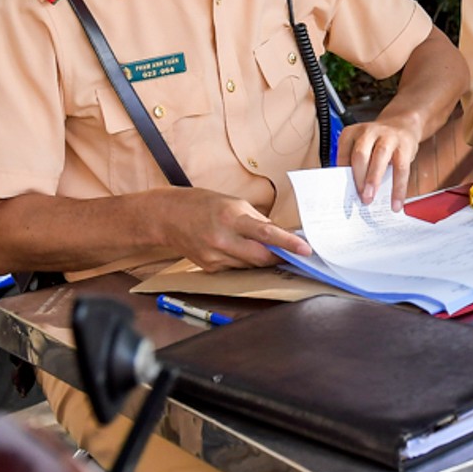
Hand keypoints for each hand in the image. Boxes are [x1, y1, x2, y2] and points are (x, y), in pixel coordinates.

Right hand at [151, 187, 309, 271]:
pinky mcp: (210, 267)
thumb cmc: (202, 204)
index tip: (305, 249)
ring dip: (261, 259)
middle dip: (278, 257)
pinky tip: (240, 250)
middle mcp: (223, 240)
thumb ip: (257, 219)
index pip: (267, 233)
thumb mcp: (234, 202)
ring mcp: (215, 257)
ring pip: (250, 266)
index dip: (288, 243)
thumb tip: (278, 233)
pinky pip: (236, 268)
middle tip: (291, 253)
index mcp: (232, 218)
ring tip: (262, 247)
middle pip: (261, 257)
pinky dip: (244, 261)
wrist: (167, 216)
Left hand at [347, 115, 424, 209]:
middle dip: (359, 178)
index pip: (343, 152)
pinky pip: (401, 168)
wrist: (402, 125)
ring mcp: (388, 137)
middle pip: (360, 154)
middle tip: (358, 197)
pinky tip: (396, 202)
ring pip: (380, 157)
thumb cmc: (377, 143)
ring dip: (373, 180)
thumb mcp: (362, 147)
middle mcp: (369, 132)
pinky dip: (398, 188)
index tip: (340, 191)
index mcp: (352, 133)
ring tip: (370, 198)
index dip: (341, 172)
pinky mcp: (405, 146)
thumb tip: (352, 193)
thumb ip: (355, 165)